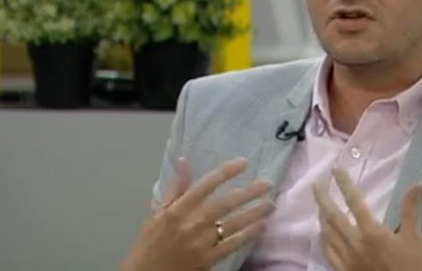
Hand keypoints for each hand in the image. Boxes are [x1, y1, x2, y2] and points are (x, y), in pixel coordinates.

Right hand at [120, 157, 274, 270]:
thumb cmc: (151, 241)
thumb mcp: (157, 211)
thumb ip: (175, 187)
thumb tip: (184, 160)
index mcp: (178, 208)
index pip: (206, 184)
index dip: (226, 172)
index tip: (243, 163)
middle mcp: (192, 223)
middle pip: (226, 203)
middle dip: (249, 192)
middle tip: (267, 183)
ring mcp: (202, 242)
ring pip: (234, 223)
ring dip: (255, 212)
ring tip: (271, 203)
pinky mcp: (209, 259)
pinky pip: (233, 244)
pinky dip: (249, 234)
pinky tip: (262, 225)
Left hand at [313, 168, 421, 270]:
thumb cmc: (412, 267)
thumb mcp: (414, 239)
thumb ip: (410, 210)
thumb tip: (416, 184)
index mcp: (372, 233)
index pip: (354, 202)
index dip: (344, 184)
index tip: (336, 170)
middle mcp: (355, 243)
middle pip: (333, 216)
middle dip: (323, 198)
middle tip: (316, 184)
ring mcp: (347, 259)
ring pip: (328, 234)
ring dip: (321, 217)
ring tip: (318, 205)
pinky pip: (329, 253)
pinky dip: (323, 240)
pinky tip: (322, 234)